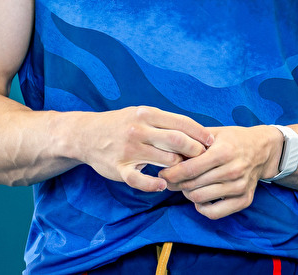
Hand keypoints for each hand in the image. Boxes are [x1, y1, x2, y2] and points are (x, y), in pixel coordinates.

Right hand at [71, 107, 213, 193]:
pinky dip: (154, 184)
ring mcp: (128, 149)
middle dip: (196, 152)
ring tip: (185, 173)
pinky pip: (140, 179)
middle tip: (202, 161)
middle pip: (178, 141)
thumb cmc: (120, 125)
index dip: (201, 134)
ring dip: (179, 169)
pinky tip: (162, 184)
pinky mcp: (119, 167)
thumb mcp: (141, 114)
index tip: (212, 143)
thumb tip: (197, 133)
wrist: (85, 134)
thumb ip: (165, 122)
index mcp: (146, 114)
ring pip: (166, 161)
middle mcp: (138, 130)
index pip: (182, 123)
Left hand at [158, 125, 282, 218]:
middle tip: (169, 180)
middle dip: (176, 184)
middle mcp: (233, 171)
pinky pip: (215, 212)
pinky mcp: (244, 200)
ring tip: (184, 186)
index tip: (162, 173)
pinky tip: (198, 198)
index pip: (190, 169)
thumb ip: (192, 141)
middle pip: (193, 185)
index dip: (172, 173)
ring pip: (201, 198)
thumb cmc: (233, 139)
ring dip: (187, 194)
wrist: (262, 150)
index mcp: (223, 152)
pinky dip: (202, 207)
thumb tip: (167, 151)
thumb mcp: (213, 133)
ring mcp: (240, 187)